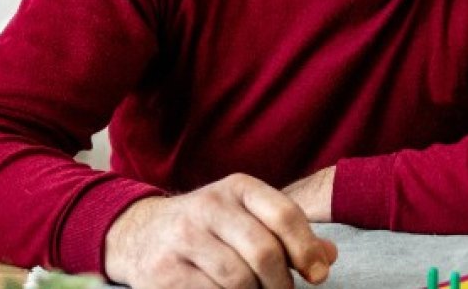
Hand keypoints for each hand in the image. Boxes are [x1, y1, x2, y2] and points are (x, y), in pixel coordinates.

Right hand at [104, 173, 337, 287]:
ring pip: (239, 280)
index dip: (307, 249)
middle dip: (282, 281)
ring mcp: (183, 239)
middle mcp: (209, 207)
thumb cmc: (211, 227)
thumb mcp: (248, 216)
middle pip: (264, 252)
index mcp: (238, 188)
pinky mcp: (163, 272)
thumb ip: (289, 233)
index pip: (285, 215)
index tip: (318, 274)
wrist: (139, 233)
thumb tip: (328, 257)